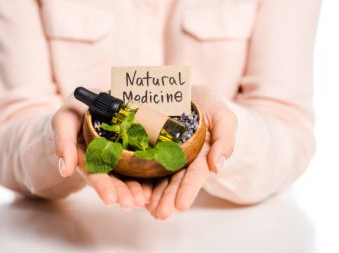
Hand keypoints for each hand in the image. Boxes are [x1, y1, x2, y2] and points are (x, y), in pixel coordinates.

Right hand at [51, 93, 151, 209]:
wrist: (91, 105)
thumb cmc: (74, 113)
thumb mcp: (64, 122)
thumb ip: (64, 143)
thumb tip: (65, 170)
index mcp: (86, 157)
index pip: (94, 174)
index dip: (102, 186)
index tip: (110, 199)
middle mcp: (103, 162)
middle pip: (114, 180)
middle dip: (122, 193)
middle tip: (131, 204)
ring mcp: (119, 158)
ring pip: (128, 177)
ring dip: (136, 190)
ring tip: (144, 200)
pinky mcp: (132, 151)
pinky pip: (141, 165)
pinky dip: (147, 177)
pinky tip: (153, 188)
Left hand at [146, 85, 237, 218]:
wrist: (189, 93)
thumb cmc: (211, 106)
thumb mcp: (224, 118)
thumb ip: (224, 140)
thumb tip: (217, 166)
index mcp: (202, 155)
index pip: (196, 174)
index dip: (188, 190)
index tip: (181, 206)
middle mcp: (183, 158)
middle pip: (175, 180)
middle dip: (168, 198)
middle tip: (159, 214)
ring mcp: (165, 153)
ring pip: (159, 176)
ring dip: (153, 194)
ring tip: (146, 208)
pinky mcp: (150, 145)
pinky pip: (144, 161)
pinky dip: (140, 176)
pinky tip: (134, 189)